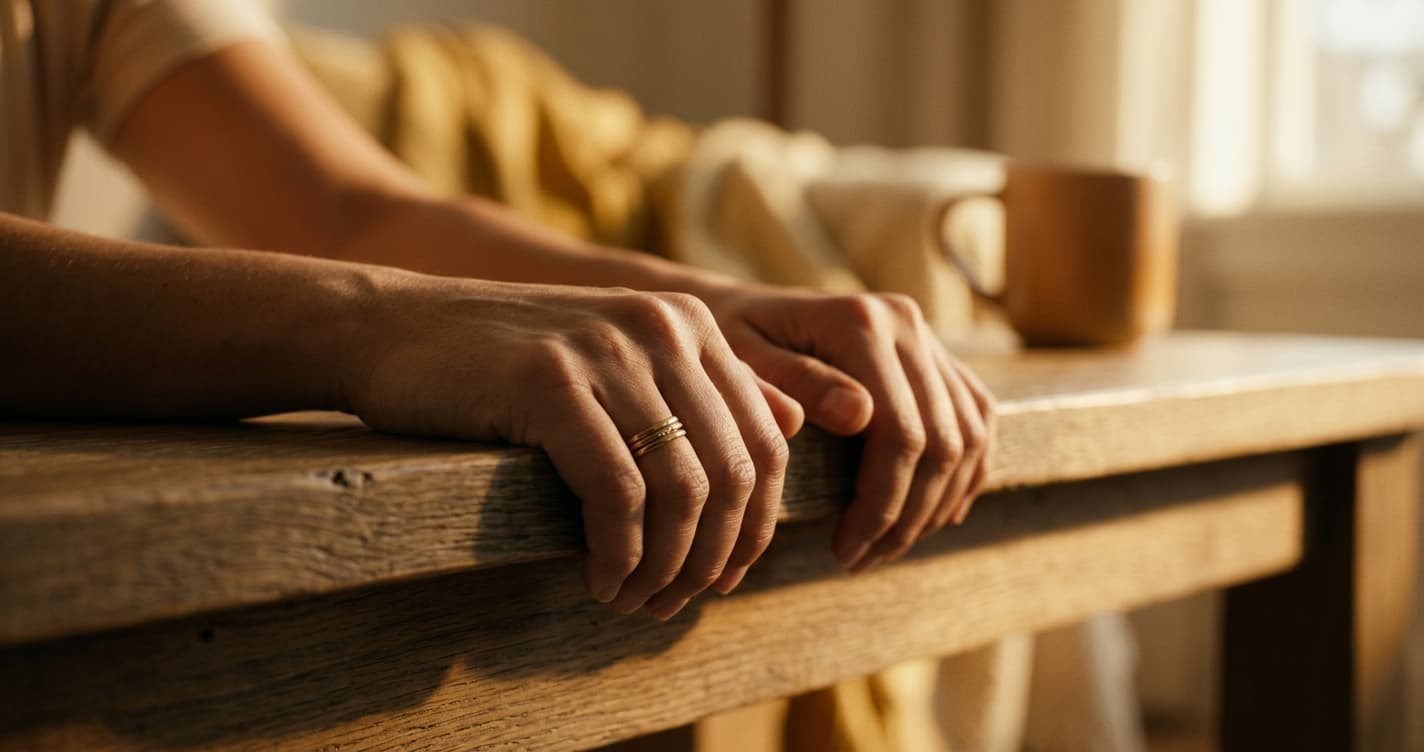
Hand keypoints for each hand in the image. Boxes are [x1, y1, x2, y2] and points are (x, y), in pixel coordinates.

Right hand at [344, 272, 801, 618]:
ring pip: (682, 490)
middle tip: (668, 604)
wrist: (394, 327)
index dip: (752, 529)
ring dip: (664, 567)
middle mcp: (663, 328)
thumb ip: (702, 390)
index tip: (716, 579)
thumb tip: (792, 428)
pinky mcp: (549, 380)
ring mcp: (606, 350)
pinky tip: (597, 579)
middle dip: (711, 559)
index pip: (765, 444)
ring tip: (631, 601)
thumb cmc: (506, 362)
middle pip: (732, 475)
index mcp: (690, 325)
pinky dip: (617, 554)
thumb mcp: (617, 362)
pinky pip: (617, 493)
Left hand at [704, 284, 995, 571]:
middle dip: (907, 517)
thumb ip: (793, 382)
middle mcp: (905, 322)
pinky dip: (964, 475)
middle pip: (942, 444)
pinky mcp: (938, 357)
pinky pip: (976, 422)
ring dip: (935, 506)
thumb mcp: (739, 361)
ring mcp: (927, 337)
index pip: (900, 434)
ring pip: (968, 440)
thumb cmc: (725, 345)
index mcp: (859, 321)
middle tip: (861, 561)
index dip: (880, 506)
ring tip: (885, 548)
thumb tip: (858, 415)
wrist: (732, 311)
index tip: (843, 552)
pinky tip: (932, 516)